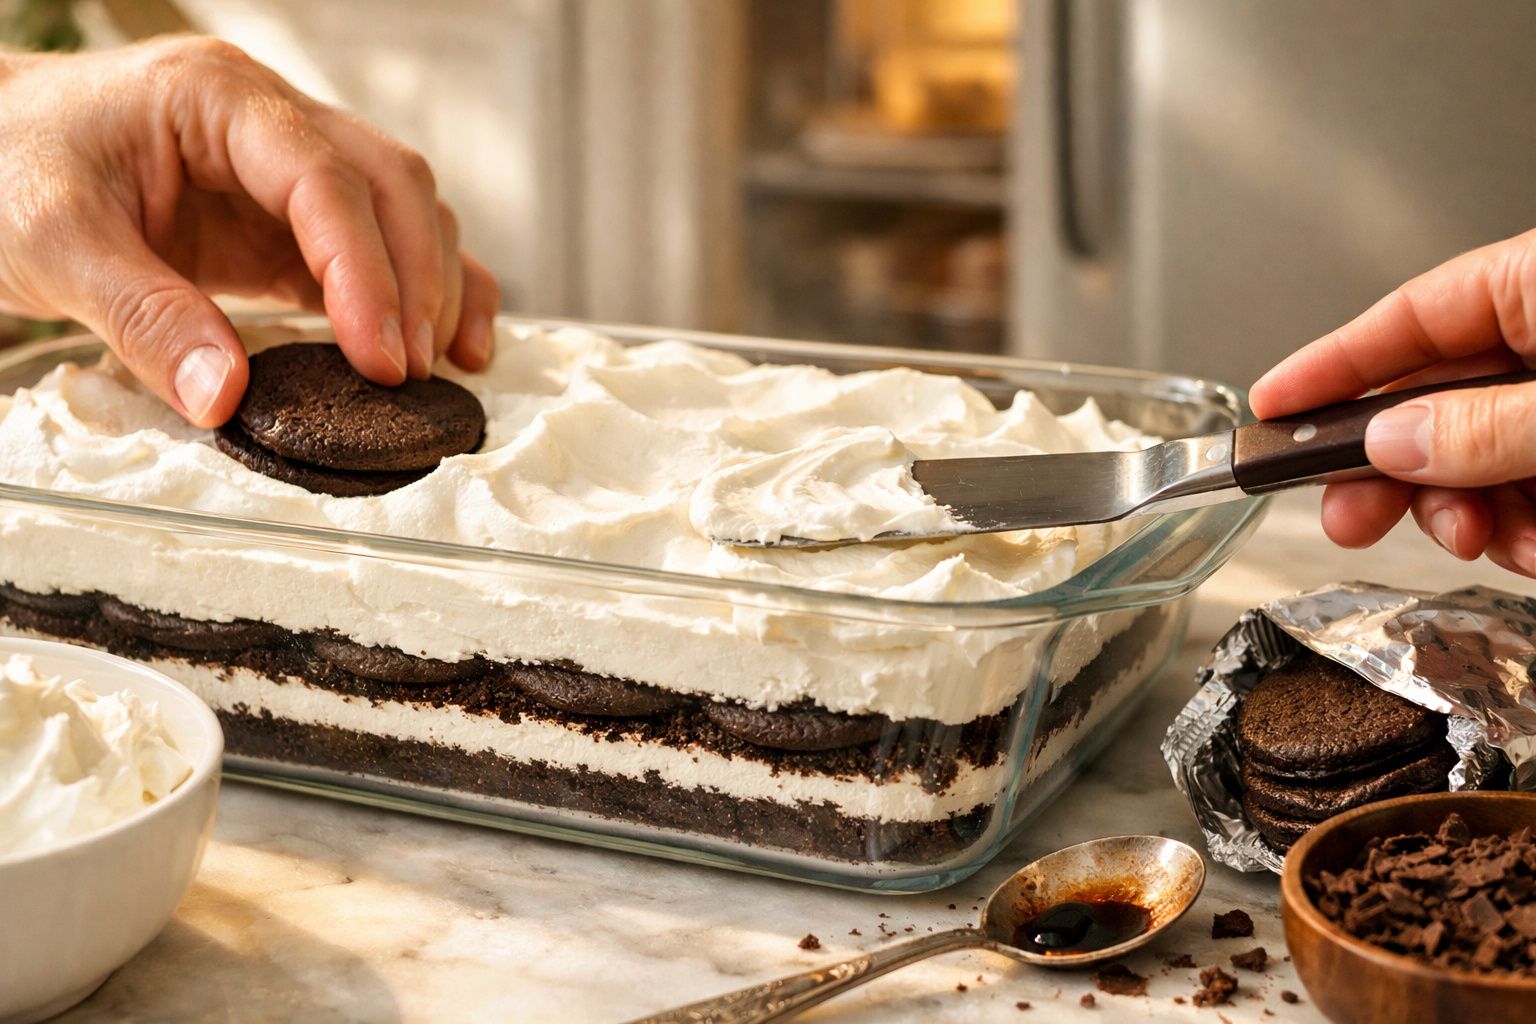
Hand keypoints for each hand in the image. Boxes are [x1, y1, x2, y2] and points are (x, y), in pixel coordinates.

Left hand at [0, 37, 499, 426]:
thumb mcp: (51, 243)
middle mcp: (267, 121)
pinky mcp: (287, 221)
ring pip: (404, 208)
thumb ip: (144, 318)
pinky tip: (450, 347)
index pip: (324, 178)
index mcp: (214, 99)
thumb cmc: (2, 170)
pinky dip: (425, 291)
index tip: (380, 358)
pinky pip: (382, 245)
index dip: (365, 271)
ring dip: (432, 286)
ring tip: (431, 369)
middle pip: (391, 183)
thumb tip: (229, 401)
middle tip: (405, 373)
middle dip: (415, 280)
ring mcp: (286, 169)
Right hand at [1251, 227, 1535, 576]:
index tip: (1269, 405)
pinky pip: (1532, 487)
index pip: (1410, 315)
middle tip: (1351, 516)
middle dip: (1394, 471)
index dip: (1331, 366)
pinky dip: (1524, 526)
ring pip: (1482, 456)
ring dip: (1469, 514)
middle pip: (1437, 399)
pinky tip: (1535, 545)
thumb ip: (1486, 426)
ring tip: (1484, 539)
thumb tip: (1393, 444)